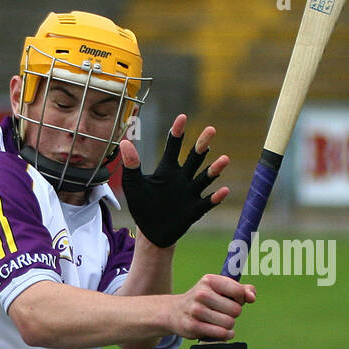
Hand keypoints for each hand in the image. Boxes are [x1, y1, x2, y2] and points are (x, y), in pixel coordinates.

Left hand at [120, 114, 229, 248]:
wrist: (151, 232)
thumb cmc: (143, 206)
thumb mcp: (133, 185)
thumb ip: (131, 165)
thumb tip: (124, 142)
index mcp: (167, 170)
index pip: (173, 147)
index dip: (177, 133)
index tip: (182, 117)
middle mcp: (182, 178)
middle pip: (194, 158)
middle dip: (202, 144)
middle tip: (210, 129)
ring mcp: (190, 193)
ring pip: (204, 178)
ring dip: (215, 169)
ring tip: (225, 159)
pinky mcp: (195, 210)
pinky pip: (207, 203)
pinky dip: (216, 197)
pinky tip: (224, 190)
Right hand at [168, 274, 255, 341]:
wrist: (175, 312)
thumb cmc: (205, 300)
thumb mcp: (220, 289)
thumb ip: (241, 290)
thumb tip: (252, 297)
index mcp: (209, 280)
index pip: (238, 291)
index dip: (240, 299)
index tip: (233, 300)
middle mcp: (201, 294)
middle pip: (236, 309)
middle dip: (234, 313)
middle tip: (223, 312)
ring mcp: (196, 310)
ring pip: (229, 323)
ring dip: (229, 325)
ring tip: (219, 322)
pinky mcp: (193, 326)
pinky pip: (221, 333)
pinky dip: (225, 335)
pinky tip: (222, 332)